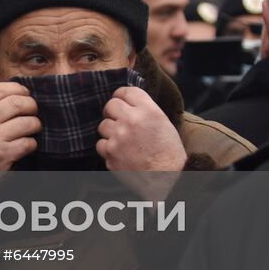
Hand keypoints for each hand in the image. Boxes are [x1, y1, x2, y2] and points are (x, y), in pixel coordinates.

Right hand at [0, 82, 40, 206]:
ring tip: (32, 126)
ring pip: (27, 122)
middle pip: (17, 103)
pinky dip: (31, 142)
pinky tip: (25, 144)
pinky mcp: (3, 156)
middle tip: (32, 109)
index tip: (24, 93)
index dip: (17, 88)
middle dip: (31, 104)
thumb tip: (10, 95)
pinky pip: (28, 143)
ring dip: (35, 123)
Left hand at [96, 86, 186, 200]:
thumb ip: (144, 109)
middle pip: (110, 105)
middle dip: (113, 113)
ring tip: (124, 141)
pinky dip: (108, 149)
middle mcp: (132, 120)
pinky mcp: (111, 152)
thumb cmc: (168, 151)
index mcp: (148, 110)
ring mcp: (119, 136)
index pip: (125, 91)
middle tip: (120, 122)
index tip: (122, 102)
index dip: (122, 96)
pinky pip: (100, 144)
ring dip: (110, 132)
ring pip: (103, 125)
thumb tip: (126, 100)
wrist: (168, 178)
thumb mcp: (162, 122)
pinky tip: (121, 153)